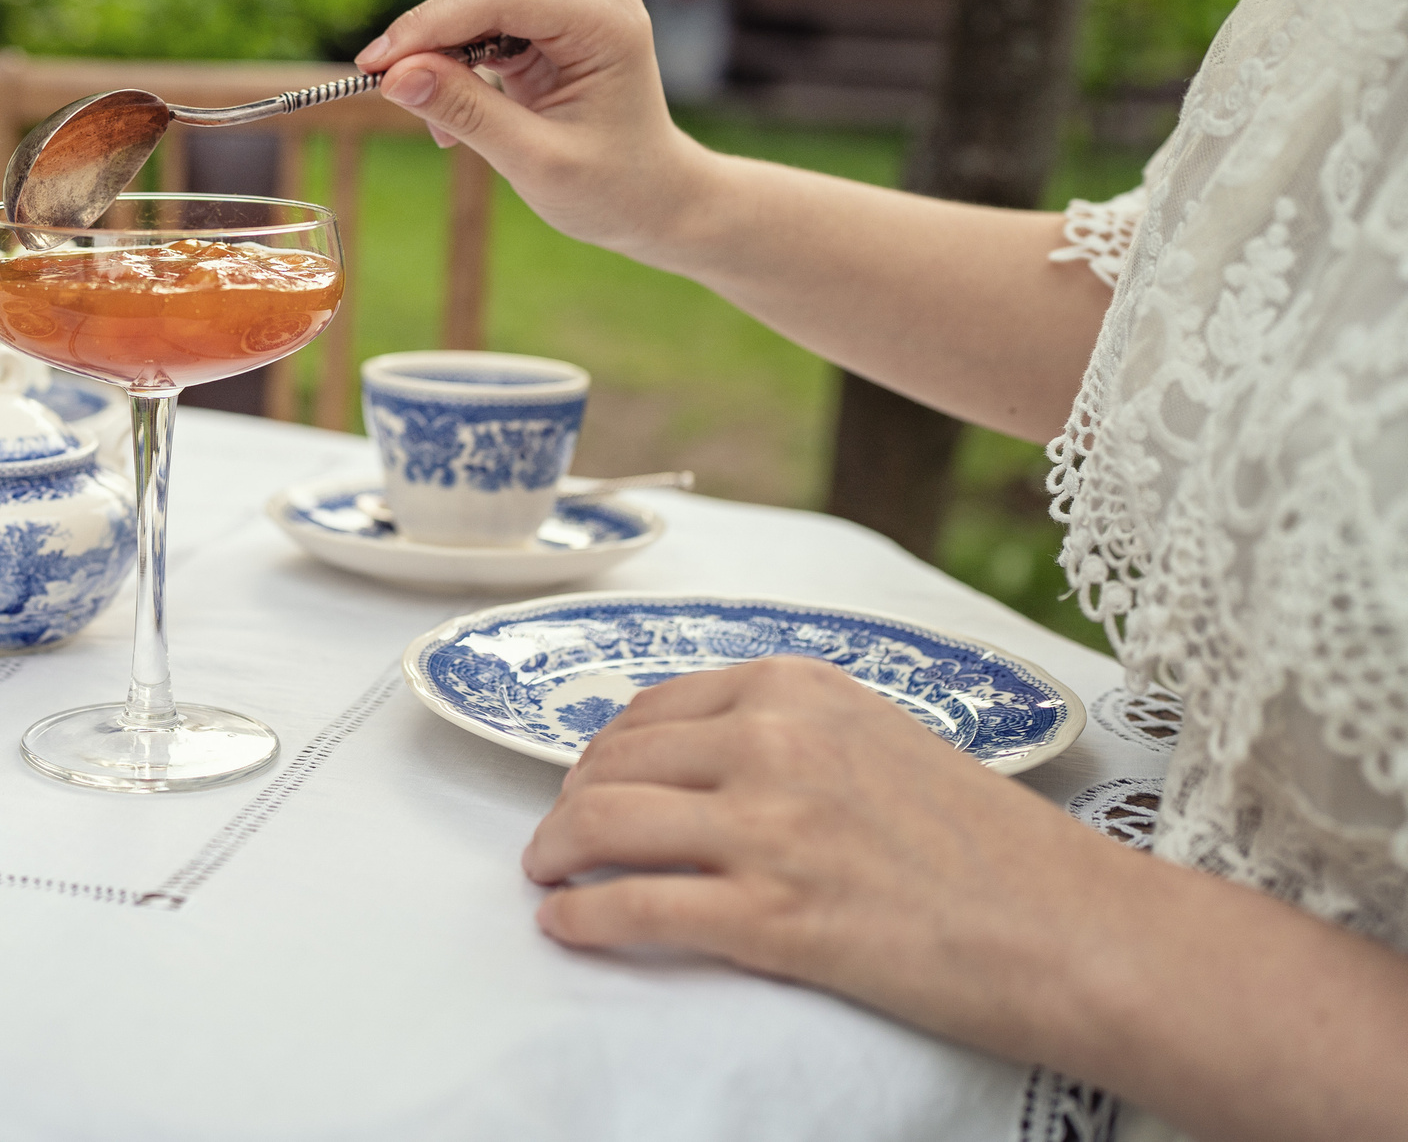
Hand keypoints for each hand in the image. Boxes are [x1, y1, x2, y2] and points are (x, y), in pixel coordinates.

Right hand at [353, 0, 718, 264]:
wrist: (654, 196)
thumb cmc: (611, 187)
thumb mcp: (534, 160)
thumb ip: (466, 112)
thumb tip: (395, 76)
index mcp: (605, 17)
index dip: (426, 27)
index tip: (371, 67)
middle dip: (427, 45)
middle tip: (395, 102)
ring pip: (469, 5)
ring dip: (440, 60)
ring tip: (446, 131)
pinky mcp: (548, 15)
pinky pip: (478, 23)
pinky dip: (456, 65)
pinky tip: (458, 116)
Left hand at [522, 657, 1407, 1141]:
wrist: (1077, 931)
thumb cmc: (995, 849)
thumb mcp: (884, 741)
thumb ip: (794, 733)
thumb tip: (700, 756)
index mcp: (801, 691)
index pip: (656, 707)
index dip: (608, 748)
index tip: (590, 775)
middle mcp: (772, 743)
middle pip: (616, 763)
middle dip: (571, 801)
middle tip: (558, 833)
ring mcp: (768, 829)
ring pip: (604, 825)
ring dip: (554, 852)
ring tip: (545, 875)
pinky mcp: (771, 917)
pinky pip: (633, 908)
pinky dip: (583, 916)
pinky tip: (566, 924)